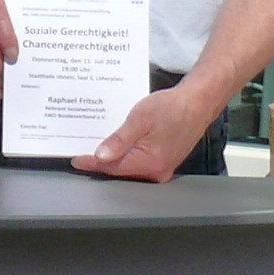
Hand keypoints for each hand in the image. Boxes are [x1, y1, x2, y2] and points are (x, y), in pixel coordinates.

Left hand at [73, 86, 215, 182]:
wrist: (197, 103)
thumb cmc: (172, 108)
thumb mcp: (139, 119)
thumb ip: (119, 140)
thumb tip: (101, 156)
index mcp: (150, 163)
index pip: (113, 168)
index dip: (92, 163)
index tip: (77, 160)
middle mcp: (157, 171)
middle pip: (120, 171)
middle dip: (100, 162)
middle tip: (81, 151)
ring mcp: (162, 168)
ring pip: (129, 168)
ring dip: (113, 159)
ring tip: (94, 147)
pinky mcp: (164, 162)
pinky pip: (139, 163)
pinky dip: (126, 155)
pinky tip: (116, 146)